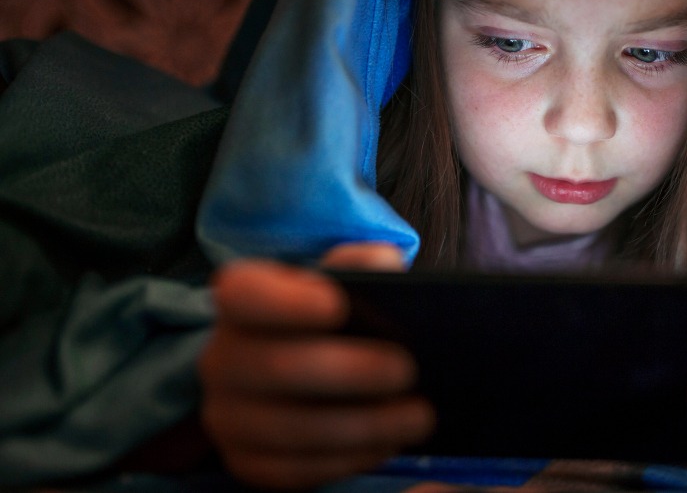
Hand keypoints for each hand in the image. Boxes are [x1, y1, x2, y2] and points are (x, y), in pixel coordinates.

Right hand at [198, 243, 434, 489]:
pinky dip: (348, 459)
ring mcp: (227, 415)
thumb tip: (384, 262)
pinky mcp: (245, 462)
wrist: (301, 371)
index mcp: (240, 301)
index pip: (242, 294)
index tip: (338, 305)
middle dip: (350, 371)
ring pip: (290, 428)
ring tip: (418, 415)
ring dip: (363, 425)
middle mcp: (222, 358)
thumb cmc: (328, 320)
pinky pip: (294, 470)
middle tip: (407, 370)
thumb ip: (362, 265)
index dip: (285, 302)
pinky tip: (388, 443)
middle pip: (275, 368)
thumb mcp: (342, 282)